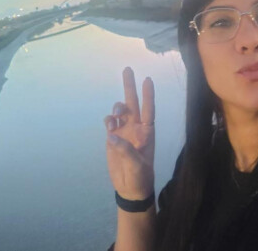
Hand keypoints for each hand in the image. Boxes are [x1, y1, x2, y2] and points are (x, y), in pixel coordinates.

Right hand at [104, 67, 154, 200]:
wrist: (130, 188)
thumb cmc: (140, 176)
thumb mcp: (137, 164)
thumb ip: (126, 149)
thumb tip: (112, 135)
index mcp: (147, 132)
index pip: (149, 109)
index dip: (148, 95)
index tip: (148, 79)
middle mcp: (136, 128)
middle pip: (133, 103)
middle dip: (130, 86)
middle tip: (128, 69)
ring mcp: (124, 131)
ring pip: (120, 111)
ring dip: (117, 107)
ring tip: (116, 114)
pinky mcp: (113, 138)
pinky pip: (110, 123)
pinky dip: (108, 120)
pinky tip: (109, 124)